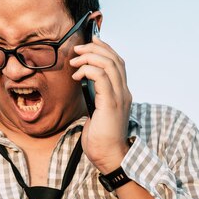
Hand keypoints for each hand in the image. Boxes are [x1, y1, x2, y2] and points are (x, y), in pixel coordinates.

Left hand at [70, 35, 131, 172]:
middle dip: (95, 48)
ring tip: (74, 61)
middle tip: (77, 49)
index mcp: (122, 93)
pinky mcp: (111, 104)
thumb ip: (96, 96)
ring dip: (89, 57)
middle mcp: (124, 92)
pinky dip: (88, 70)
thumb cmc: (101, 138)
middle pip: (115, 59)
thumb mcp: (97, 111)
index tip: (90, 42)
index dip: (105, 49)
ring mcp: (120, 97)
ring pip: (109, 64)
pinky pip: (102, 77)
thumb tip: (84, 81)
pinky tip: (77, 75)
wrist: (109, 156)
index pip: (118, 63)